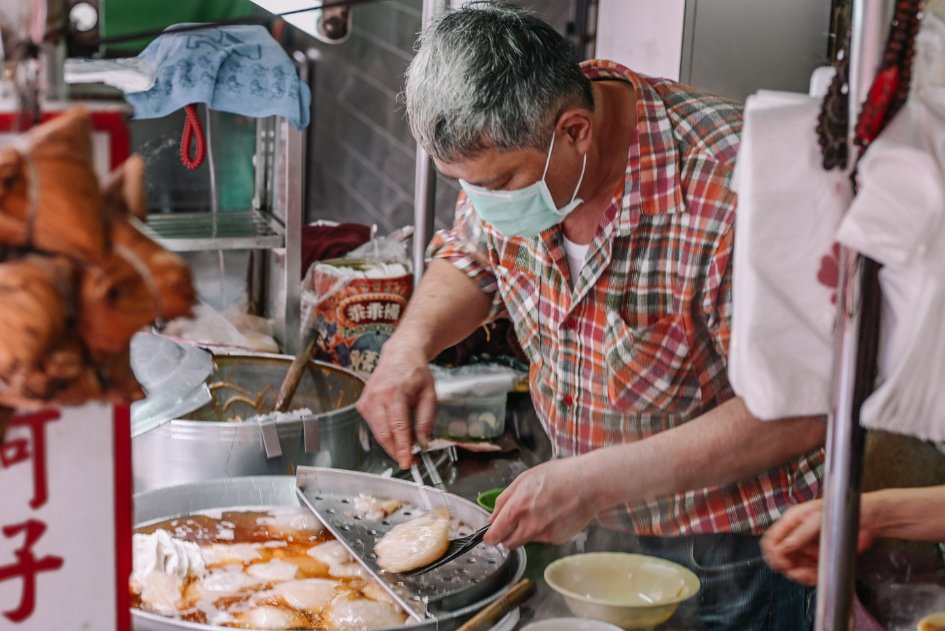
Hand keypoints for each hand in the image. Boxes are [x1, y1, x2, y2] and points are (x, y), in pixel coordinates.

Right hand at [355, 342, 436, 469]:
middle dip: (396, 451)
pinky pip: (374, 426)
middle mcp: (376, 397)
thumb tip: (423, 443)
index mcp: (394, 392)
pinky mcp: (362, 405)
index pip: (398, 427)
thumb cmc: (415, 373)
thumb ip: (426, 420)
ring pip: (378, 433)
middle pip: (384, 434)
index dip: (402, 448)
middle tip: (410, 461)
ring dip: (392, 444)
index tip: (407, 462)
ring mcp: (366, 401)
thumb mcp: (429, 394)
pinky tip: (396, 432)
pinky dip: (386, 433)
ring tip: (407, 446)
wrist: (399, 356)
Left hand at [484, 455, 603, 548]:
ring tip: (540, 512)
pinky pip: (544, 539)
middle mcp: (529, 526)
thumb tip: (493, 517)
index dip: (490, 536)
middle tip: (514, 523)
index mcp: (517, 508)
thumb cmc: (558, 476)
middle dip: (507, 535)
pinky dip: (544, 530)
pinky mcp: (557, 539)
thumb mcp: (524, 478)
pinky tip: (554, 515)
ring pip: (527, 541)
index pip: (495, 534)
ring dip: (527, 532)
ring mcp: (544, 535)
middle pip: (509, 543)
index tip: (490, 536)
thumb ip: (504, 499)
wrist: (589, 484)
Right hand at [761, 498, 876, 585]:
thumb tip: (783, 547)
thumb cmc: (843, 510)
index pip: (771, 539)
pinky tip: (817, 575)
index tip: (783, 563)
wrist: (869, 519)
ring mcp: (807, 548)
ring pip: (792, 567)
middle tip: (800, 572)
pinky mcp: (818, 558)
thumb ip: (800, 532)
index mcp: (792, 521)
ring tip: (812, 575)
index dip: (773, 553)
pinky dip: (810, 577)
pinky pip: (807, 572)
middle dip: (788, 567)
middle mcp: (796, 535)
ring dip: (800, 574)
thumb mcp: (819, 518)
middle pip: (780, 557)